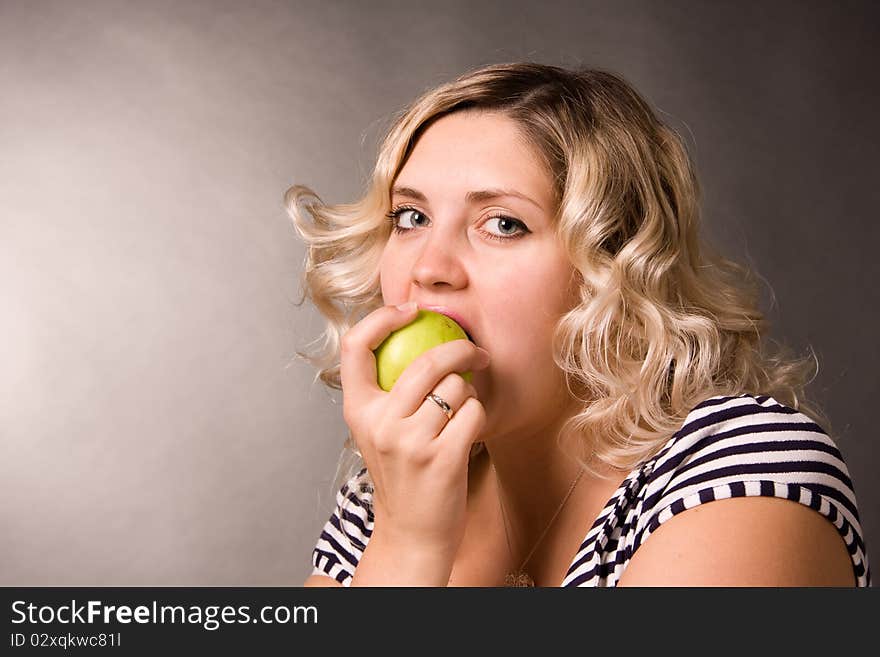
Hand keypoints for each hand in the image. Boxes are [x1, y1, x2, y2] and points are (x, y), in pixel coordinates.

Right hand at [340, 302, 490, 566]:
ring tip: (459, 414)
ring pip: (456, 387)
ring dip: (467, 394)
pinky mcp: (442, 457)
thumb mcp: (380, 429)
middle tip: (476, 352)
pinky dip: (478, 417)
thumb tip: (414, 328)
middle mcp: (378, 423)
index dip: (382, 317)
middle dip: (461, 349)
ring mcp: (409, 442)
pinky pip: (473, 412)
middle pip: (426, 361)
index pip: (354, 346)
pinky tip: (468, 433)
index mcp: (357, 410)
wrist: (412, 531)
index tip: (411, 309)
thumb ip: (389, 389)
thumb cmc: (402, 471)